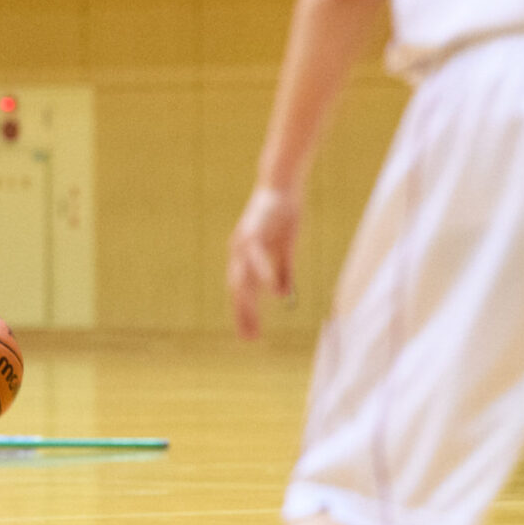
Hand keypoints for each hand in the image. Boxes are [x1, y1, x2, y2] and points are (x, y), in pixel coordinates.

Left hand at [228, 185, 299, 338]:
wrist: (281, 186)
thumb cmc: (282, 215)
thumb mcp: (285, 248)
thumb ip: (283, 271)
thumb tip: (282, 296)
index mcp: (246, 258)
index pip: (242, 291)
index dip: (245, 313)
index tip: (249, 335)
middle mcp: (239, 253)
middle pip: (238, 290)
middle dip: (242, 315)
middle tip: (248, 338)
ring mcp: (244, 243)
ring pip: (243, 278)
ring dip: (248, 302)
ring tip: (252, 324)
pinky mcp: (254, 232)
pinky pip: (257, 258)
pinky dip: (263, 275)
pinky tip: (270, 292)